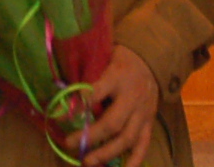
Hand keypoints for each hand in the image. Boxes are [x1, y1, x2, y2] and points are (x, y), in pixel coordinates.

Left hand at [69, 45, 158, 166]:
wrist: (151, 60)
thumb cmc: (121, 60)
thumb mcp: (104, 57)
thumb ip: (89, 74)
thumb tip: (63, 94)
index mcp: (118, 76)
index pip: (98, 91)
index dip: (80, 105)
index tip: (62, 116)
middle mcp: (132, 97)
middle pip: (113, 122)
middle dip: (91, 136)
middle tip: (70, 143)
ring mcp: (143, 113)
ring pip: (127, 138)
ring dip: (106, 153)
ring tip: (87, 162)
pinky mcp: (150, 123)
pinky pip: (143, 145)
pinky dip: (134, 160)